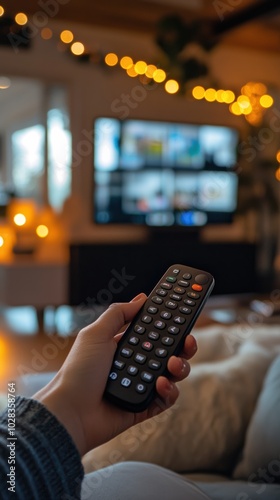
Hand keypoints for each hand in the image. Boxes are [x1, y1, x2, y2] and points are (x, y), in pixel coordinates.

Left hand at [34, 294, 196, 455]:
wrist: (71, 411)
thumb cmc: (78, 371)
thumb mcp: (96, 333)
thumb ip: (118, 314)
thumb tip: (141, 298)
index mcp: (125, 345)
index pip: (153, 332)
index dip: (169, 324)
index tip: (184, 315)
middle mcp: (136, 364)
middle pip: (169, 351)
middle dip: (182, 345)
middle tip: (188, 340)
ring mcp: (141, 385)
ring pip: (173, 374)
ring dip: (179, 367)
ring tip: (173, 364)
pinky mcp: (145, 407)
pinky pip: (166, 398)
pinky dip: (169, 391)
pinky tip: (160, 384)